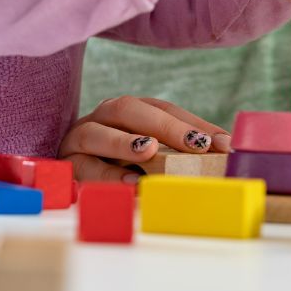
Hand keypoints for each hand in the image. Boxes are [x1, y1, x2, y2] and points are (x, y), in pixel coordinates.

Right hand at [58, 96, 229, 182]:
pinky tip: (131, 182)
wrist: (64, 173)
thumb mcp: (152, 154)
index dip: (192, 123)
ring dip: (124, 142)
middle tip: (195, 144)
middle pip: (129, 109)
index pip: (162, 108)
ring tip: (150, 151)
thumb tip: (226, 150)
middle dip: (165, 126)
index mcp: (128, 109)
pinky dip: (107, 174)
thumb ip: (181, 149)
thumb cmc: (118, 162)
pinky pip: (83, 167)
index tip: (222, 144)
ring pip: (97, 132)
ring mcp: (80, 137)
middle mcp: (103, 116)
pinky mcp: (66, 162)